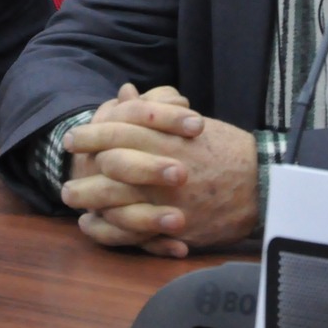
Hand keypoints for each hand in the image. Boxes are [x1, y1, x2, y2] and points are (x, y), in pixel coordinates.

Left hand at [63, 85, 257, 254]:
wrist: (262, 185)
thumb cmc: (226, 150)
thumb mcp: (190, 123)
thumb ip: (155, 111)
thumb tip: (126, 95)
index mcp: (169, 138)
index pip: (120, 131)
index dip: (92, 134)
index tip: (72, 138)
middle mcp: (164, 167)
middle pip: (111, 168)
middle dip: (84, 172)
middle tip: (65, 176)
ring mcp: (169, 200)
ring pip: (117, 203)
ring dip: (90, 201)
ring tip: (72, 200)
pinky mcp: (175, 228)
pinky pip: (133, 232)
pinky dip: (109, 230)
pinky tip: (93, 226)